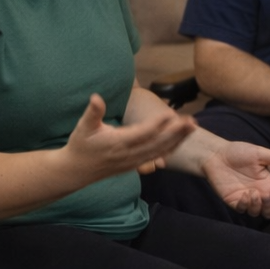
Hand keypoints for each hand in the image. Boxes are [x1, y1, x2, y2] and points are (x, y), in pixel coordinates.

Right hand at [66, 94, 194, 181]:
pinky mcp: (136, 164)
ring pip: (160, 151)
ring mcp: (134, 161)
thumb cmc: (80, 145)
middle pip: (157, 143)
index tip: (170, 114)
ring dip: (178, 139)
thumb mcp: (83, 127)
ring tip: (193, 127)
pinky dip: (171, 148)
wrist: (77, 171)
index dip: (157, 124)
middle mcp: (128, 154)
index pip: (141, 134)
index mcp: (117, 143)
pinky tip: (183, 139)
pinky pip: (157, 156)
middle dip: (175, 133)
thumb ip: (92, 113)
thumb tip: (96, 98)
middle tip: (191, 121)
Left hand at [203, 141, 269, 218]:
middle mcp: (259, 193)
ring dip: (257, 206)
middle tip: (266, 196)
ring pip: (257, 213)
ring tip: (253, 193)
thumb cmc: (238, 152)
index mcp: (268, 184)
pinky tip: (244, 194)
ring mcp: (246, 199)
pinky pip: (242, 210)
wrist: (216, 154)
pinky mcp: (234, 201)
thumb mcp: (261, 154)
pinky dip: (245, 205)